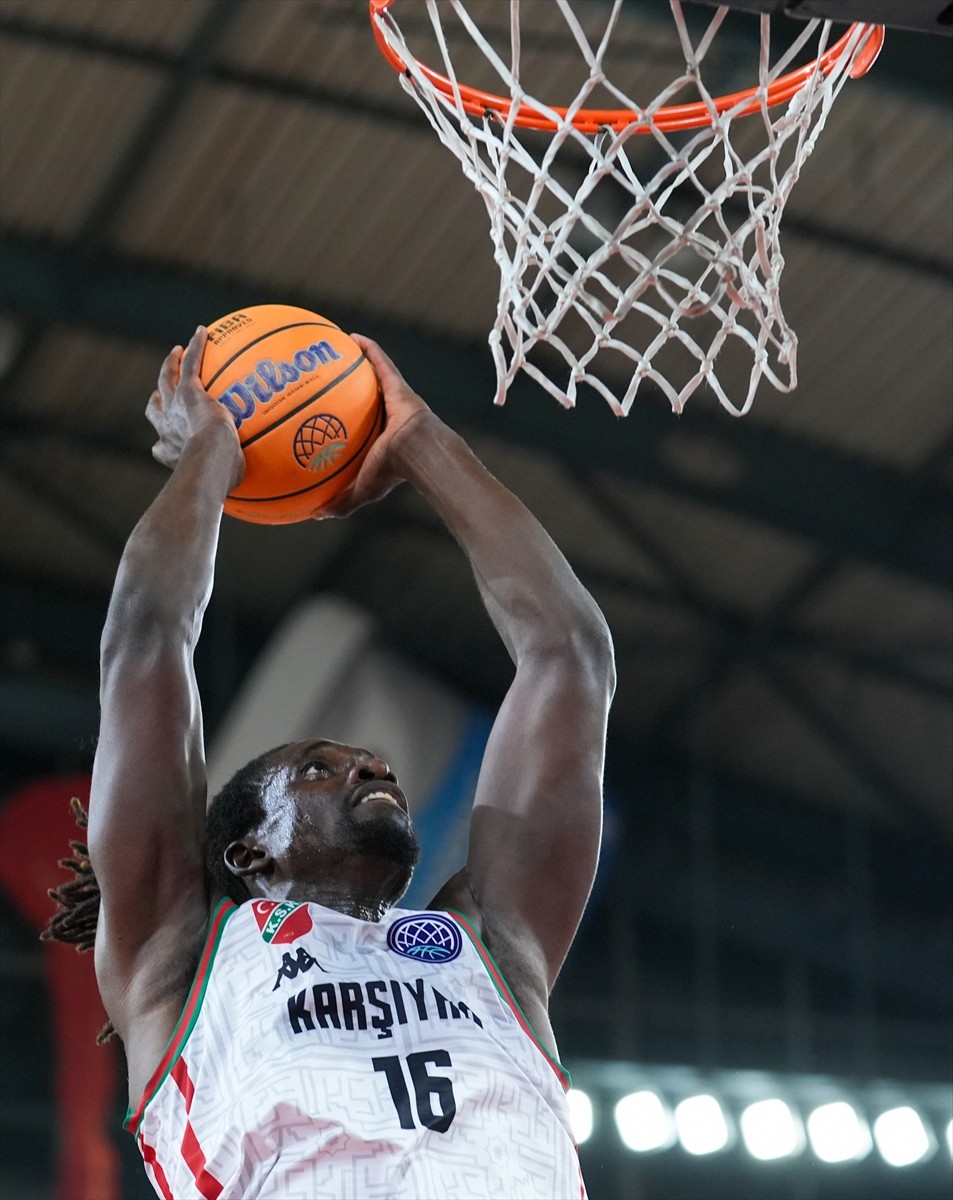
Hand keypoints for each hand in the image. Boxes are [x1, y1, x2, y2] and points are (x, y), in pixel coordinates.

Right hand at [146, 326, 244, 486]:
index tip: (163, 439)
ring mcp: (175, 408)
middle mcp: (166, 429)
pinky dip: (195, 347)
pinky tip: (203, 331)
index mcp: (171, 452)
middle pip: (154, 409)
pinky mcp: (189, 392)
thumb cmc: (219, 482)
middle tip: (162, 391)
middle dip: (157, 399)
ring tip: (176, 352)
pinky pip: (191, 363)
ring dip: (170, 365)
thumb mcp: (226, 488)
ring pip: (166, 380)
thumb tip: (262, 504)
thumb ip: (236, 488)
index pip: (160, 444)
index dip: (161, 438)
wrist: (209, 461)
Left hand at [316, 334, 434, 517]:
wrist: (417, 453)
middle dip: (347, 388)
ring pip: (372, 377)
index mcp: (377, 440)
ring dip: (357, 363)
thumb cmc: (391, 472)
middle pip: (362, 398)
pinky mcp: (399, 385)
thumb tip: (314, 514)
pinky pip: (381, 362)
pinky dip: (369, 348)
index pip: (356, 428)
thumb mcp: (360, 491)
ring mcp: (393, 399)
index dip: (341, 421)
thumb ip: (339, 502)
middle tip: (322, 378)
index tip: (321, 415)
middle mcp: (384, 417)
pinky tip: (351, 336)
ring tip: (335, 350)